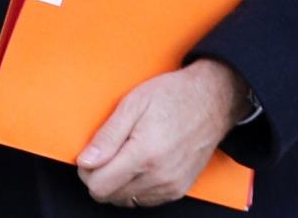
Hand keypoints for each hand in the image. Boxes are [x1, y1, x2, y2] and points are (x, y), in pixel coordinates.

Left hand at [76, 60, 247, 207]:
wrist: (212, 100)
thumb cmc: (173, 95)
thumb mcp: (133, 103)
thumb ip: (107, 136)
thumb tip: (85, 161)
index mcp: (144, 154)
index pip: (99, 185)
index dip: (87, 171)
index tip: (89, 156)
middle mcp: (158, 177)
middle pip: (110, 196)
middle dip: (101, 176)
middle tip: (106, 151)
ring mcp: (170, 187)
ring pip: (127, 200)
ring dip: (119, 183)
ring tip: (125, 154)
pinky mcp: (178, 190)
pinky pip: (145, 200)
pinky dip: (136, 187)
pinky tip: (139, 163)